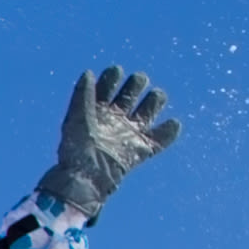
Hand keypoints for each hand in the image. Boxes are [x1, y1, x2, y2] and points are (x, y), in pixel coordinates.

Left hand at [40, 67, 176, 217]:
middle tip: (138, 81)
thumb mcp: (76, 118)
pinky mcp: (141, 150)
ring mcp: (129, 134)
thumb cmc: (76, 149)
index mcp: (97, 111)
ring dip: (155, 100)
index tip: (116, 71)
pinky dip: (170, 132)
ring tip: (156, 96)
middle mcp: (115, 119)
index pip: (108, 86)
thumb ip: (83, 96)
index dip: (112, 76)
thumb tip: (89, 72)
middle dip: (137, 83)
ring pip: (148, 110)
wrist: (85, 177)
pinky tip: (172, 123)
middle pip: (132, 93)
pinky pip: (161, 140)